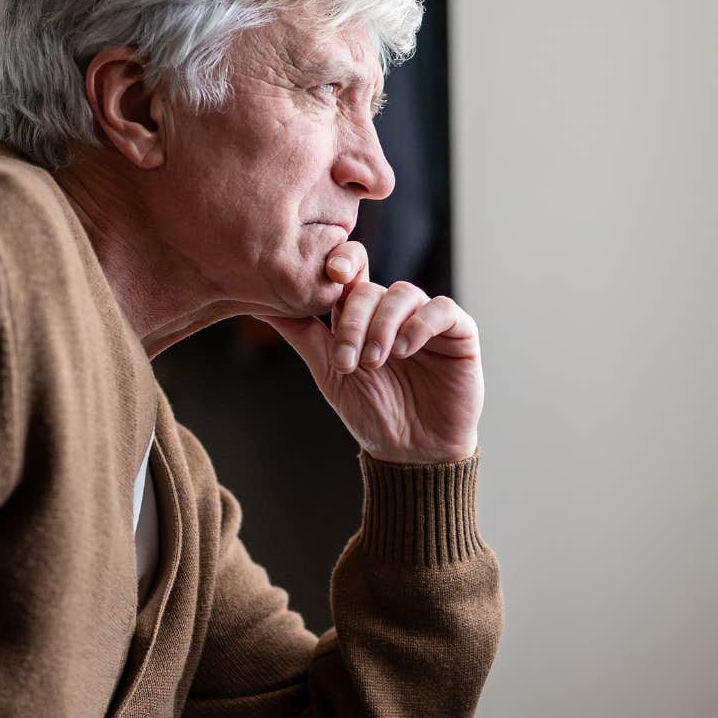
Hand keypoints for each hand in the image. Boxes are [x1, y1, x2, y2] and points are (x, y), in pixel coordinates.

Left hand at [257, 241, 483, 463]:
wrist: (411, 452)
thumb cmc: (371, 413)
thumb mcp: (329, 372)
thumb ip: (302, 334)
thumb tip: (258, 304)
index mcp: (362, 315)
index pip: (351, 274)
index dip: (341, 265)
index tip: (330, 276)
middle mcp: (394, 312)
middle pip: (370, 289)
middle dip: (353, 322)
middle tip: (347, 361)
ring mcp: (426, 320)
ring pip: (403, 294)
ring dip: (383, 326)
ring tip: (374, 361)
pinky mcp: (459, 333)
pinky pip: (441, 309)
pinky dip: (420, 324)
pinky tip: (405, 351)